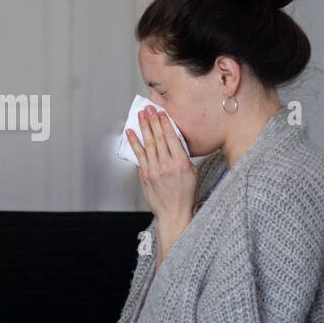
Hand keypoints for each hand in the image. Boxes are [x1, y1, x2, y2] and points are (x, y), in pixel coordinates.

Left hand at [126, 106, 197, 262]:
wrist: (174, 214)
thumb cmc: (186, 195)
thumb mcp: (193, 173)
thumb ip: (184, 157)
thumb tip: (175, 143)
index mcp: (181, 163)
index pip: (172, 138)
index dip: (165, 123)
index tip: (162, 112)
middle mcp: (167, 165)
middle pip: (158, 138)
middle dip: (152, 121)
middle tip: (148, 108)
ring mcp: (154, 170)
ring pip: (148, 144)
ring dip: (143, 127)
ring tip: (140, 115)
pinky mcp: (145, 176)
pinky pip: (138, 156)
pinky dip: (134, 143)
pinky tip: (130, 133)